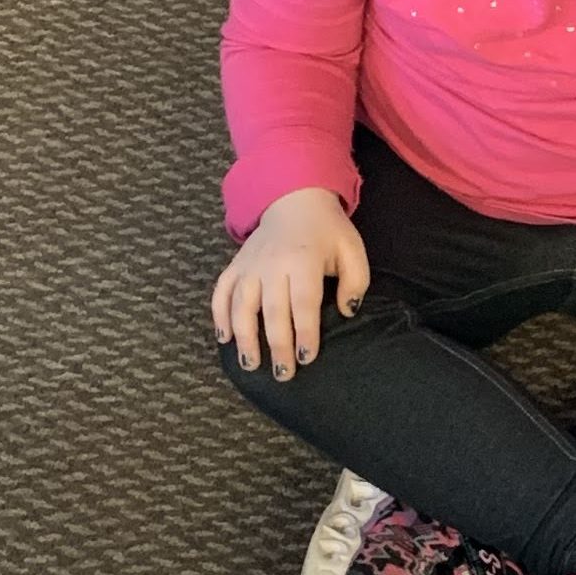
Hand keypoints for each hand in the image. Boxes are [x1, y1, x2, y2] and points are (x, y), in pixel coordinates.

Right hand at [211, 187, 369, 381]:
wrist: (294, 200)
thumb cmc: (327, 232)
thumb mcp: (352, 251)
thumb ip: (355, 282)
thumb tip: (347, 311)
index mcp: (303, 261)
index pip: (303, 304)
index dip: (305, 333)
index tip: (307, 357)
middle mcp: (272, 265)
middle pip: (273, 311)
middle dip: (277, 345)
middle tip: (283, 374)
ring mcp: (250, 265)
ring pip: (242, 306)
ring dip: (245, 337)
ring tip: (251, 364)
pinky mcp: (235, 266)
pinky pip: (222, 292)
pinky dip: (220, 315)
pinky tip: (224, 338)